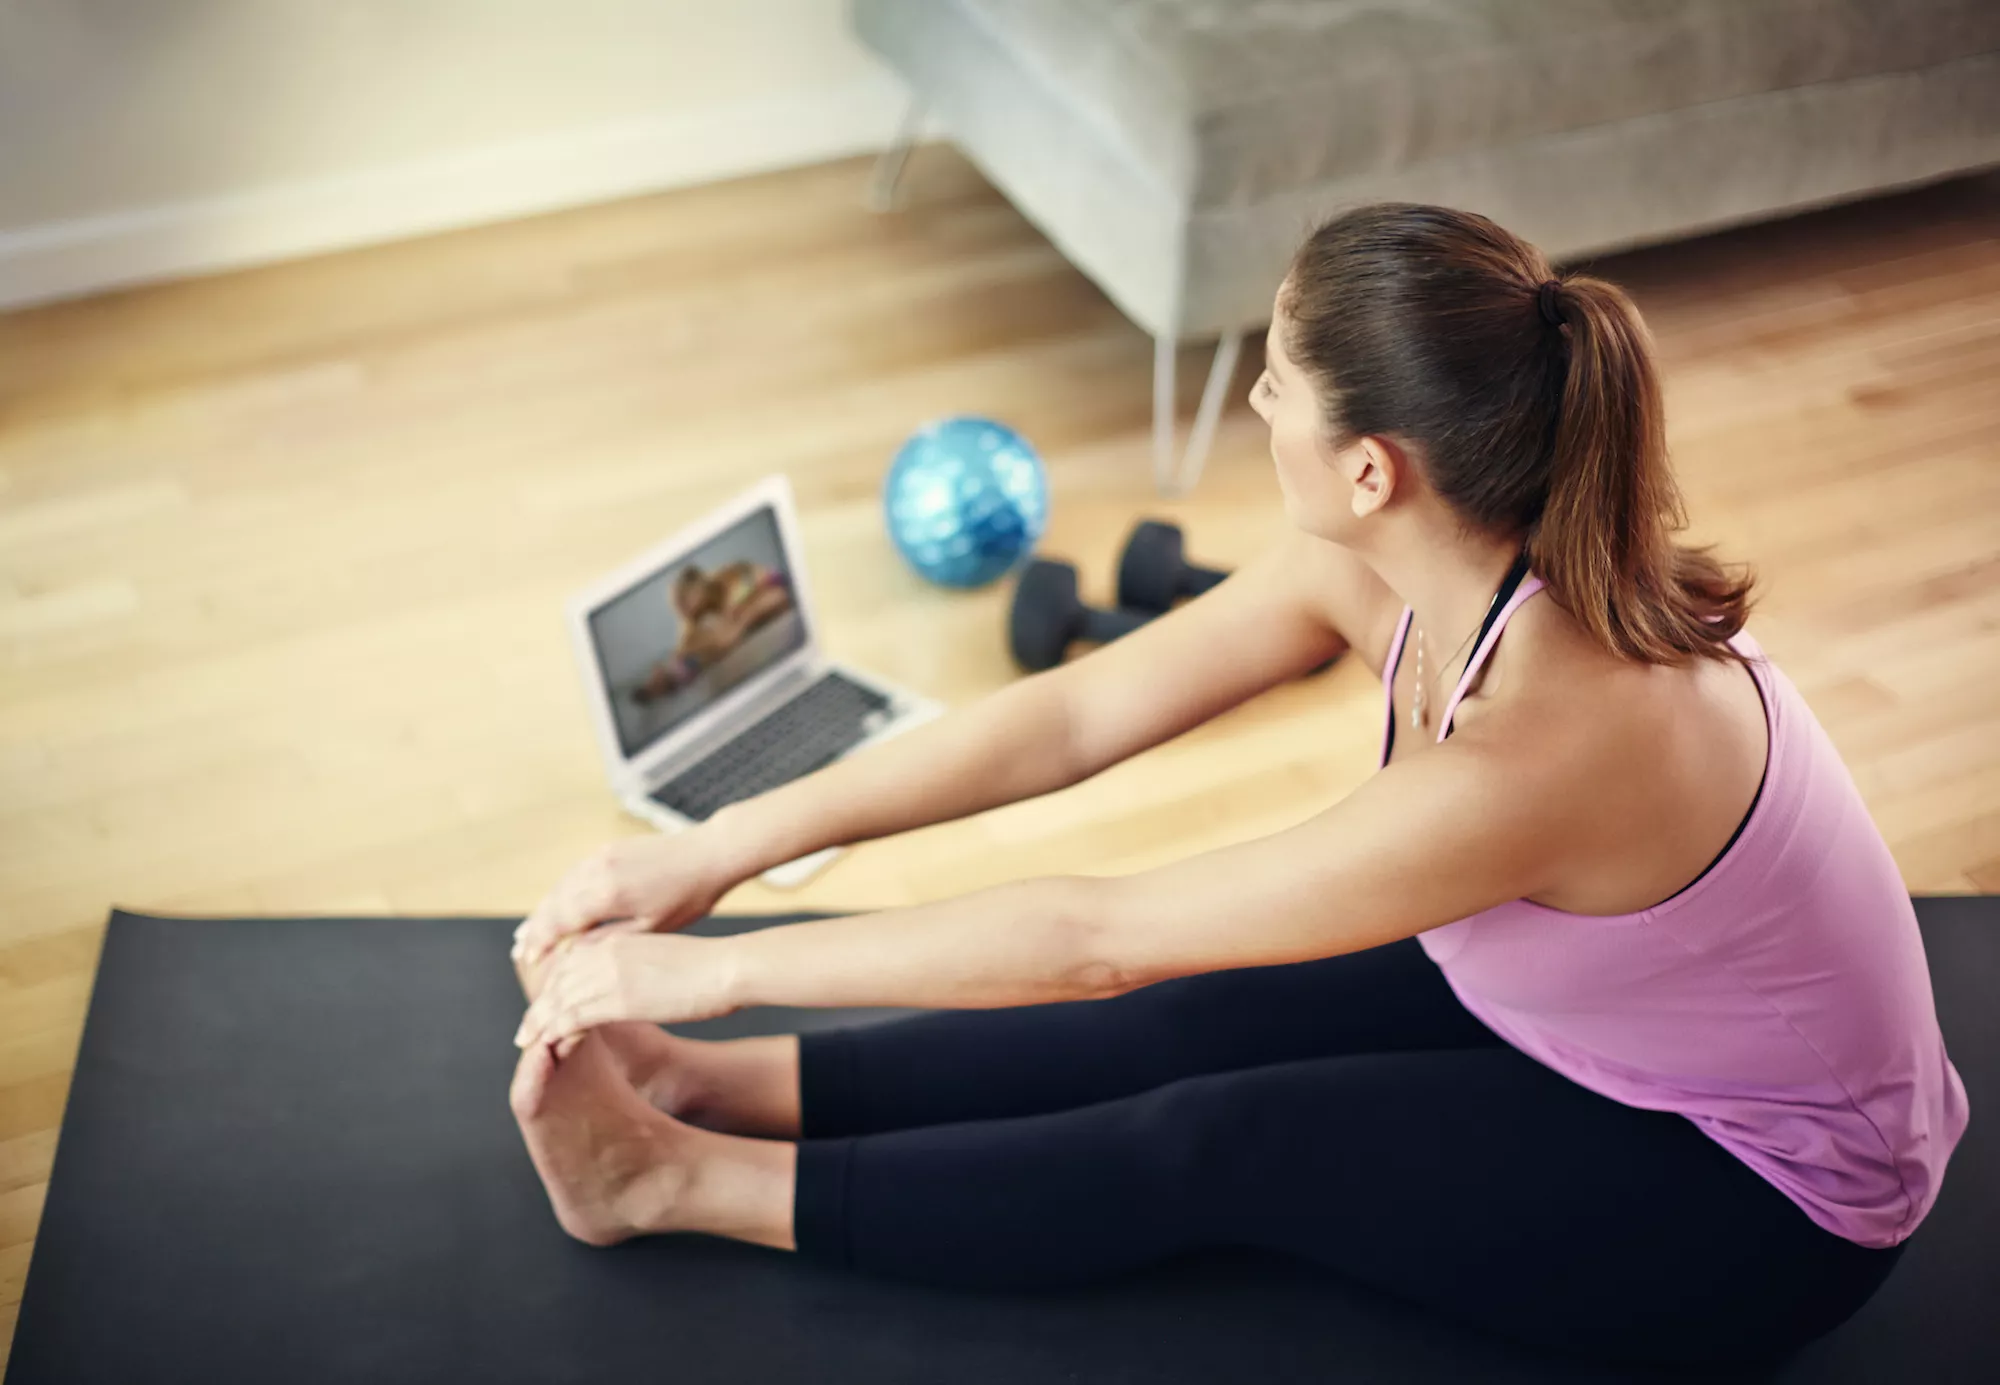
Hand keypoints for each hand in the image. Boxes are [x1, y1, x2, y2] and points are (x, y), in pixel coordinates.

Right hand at [512, 830, 734, 969]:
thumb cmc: (688, 898)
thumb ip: (608, 940)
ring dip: (544, 909)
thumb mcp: (650, 928)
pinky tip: (558, 906)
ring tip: (530, 932)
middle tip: (519, 951)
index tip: (529, 961)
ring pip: (562, 886)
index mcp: (607, 893)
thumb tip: (572, 954)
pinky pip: (575, 873)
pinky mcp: (610, 848)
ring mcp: (602, 854)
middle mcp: (598, 869)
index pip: (561, 921)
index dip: (542, 943)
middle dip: (535, 928)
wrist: (709, 853)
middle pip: (554, 902)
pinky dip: (561, 892)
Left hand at [514, 931, 737, 1056]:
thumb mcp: (660, 957)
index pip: (570, 962)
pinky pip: (575, 1017)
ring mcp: (610, 974)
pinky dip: (557, 1033)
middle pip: (558, 981)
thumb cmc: (706, 966)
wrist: (727, 967)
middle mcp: (606, 953)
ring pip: (560, 1000)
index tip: (543, 1003)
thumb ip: (635, 965)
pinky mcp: (618, 1000)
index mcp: (617, 941)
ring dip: (539, 1022)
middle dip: (540, 1006)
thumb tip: (628, 982)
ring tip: (526, 1043)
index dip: (552, 985)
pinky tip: (549, 1046)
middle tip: (525, 1029)